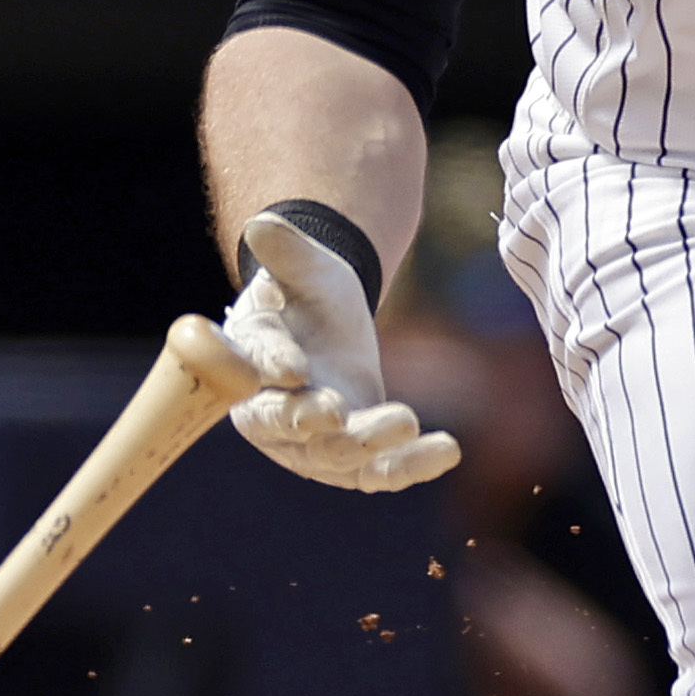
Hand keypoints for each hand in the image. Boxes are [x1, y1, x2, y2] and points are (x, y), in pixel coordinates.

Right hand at [221, 207, 463, 491]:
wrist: (329, 325)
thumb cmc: (305, 295)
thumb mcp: (301, 268)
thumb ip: (286, 253)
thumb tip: (262, 224)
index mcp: (247, 366)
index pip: (253, 371)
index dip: (270, 369)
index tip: (292, 370)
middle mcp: (270, 415)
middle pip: (290, 428)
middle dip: (314, 422)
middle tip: (339, 412)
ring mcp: (311, 445)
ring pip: (338, 456)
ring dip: (371, 444)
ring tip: (407, 420)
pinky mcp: (353, 460)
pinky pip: (381, 471)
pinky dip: (413, 466)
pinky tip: (448, 451)